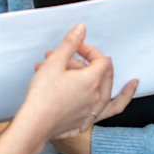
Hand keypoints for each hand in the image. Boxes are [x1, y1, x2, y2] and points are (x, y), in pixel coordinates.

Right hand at [17, 24, 136, 141]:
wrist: (34, 124)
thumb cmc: (42, 95)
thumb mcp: (54, 63)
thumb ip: (70, 44)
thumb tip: (81, 28)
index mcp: (92, 81)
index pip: (101, 60)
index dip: (89, 50)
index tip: (75, 48)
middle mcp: (96, 97)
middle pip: (106, 75)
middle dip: (91, 63)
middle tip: (79, 58)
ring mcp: (91, 112)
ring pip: (109, 94)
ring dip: (106, 81)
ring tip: (118, 77)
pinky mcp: (84, 123)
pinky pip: (107, 112)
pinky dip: (118, 102)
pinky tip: (118, 100)